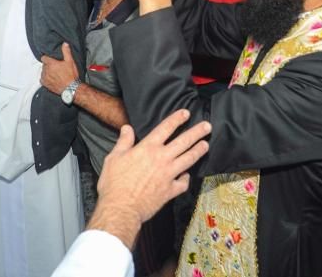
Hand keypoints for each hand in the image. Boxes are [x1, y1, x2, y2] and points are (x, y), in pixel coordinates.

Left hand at [41, 42, 79, 94]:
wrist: (71, 88)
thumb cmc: (71, 75)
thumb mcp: (70, 61)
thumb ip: (66, 51)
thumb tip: (64, 43)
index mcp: (51, 64)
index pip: (44, 58)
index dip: (47, 58)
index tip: (50, 59)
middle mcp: (46, 70)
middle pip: (44, 65)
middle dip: (48, 65)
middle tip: (55, 67)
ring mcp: (45, 77)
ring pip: (43, 72)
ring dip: (46, 72)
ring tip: (54, 74)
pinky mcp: (45, 84)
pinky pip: (42, 79)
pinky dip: (45, 79)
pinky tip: (51, 79)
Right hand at [92, 109, 210, 231]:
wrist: (120, 208)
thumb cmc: (114, 184)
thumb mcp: (113, 158)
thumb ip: (123, 142)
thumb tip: (126, 129)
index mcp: (148, 148)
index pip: (166, 128)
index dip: (177, 119)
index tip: (186, 113)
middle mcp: (161, 159)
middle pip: (184, 141)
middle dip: (197, 132)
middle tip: (207, 126)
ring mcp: (168, 175)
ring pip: (189, 159)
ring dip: (198, 151)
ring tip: (206, 145)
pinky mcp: (170, 191)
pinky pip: (183, 183)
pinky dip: (186, 179)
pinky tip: (187, 176)